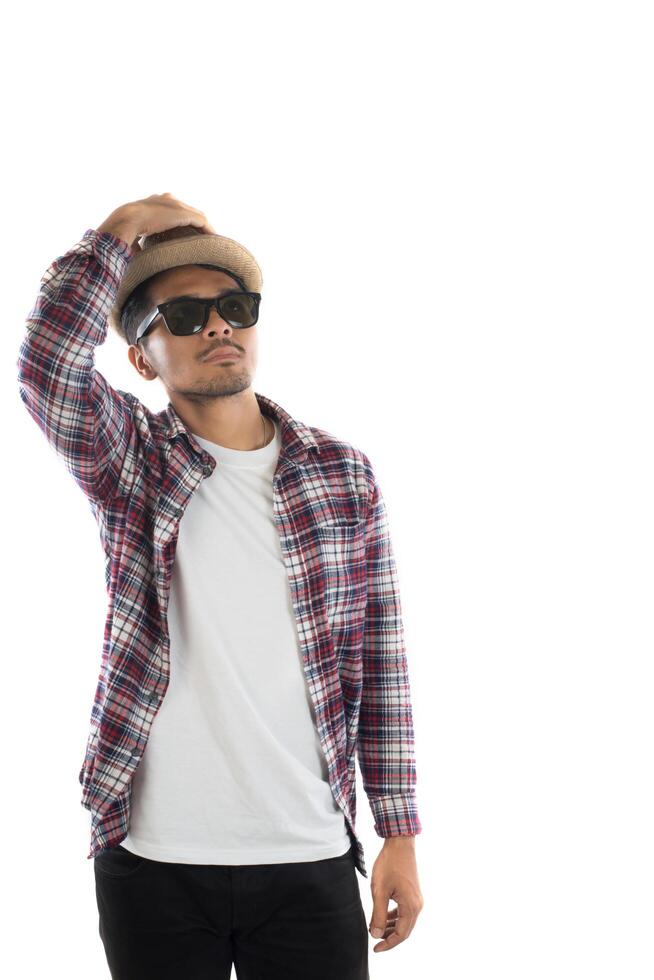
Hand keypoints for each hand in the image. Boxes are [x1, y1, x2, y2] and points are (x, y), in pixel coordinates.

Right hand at [96, 192, 216, 251]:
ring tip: (209, 242)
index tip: (183, 237)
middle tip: (200, 239)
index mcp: (151, 204)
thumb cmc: (122, 231)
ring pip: (195, 216)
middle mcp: (165, 200)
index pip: (170, 212)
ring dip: (203, 229)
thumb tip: (134, 257)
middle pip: (185, 212)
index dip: (178, 224)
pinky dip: (208, 231)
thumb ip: (136, 242)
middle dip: (193, 225)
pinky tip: (213, 240)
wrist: (125, 220)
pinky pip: (201, 221)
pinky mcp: (183, 214)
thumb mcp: (130, 235)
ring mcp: (174, 205)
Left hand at [368, 836, 423, 952]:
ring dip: (392, 928)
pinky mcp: (413, 893)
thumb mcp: (379, 891)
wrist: (400, 844)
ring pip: (405, 921)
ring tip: (377, 929)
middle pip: (405, 930)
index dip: (388, 944)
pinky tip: (384, 916)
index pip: (401, 934)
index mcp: (411, 906)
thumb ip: (378, 914)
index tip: (375, 948)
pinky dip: (395, 917)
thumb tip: (376, 935)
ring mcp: (417, 899)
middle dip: (390, 938)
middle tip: (375, 943)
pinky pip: (405, 912)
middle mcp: (417, 905)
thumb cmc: (389, 864)